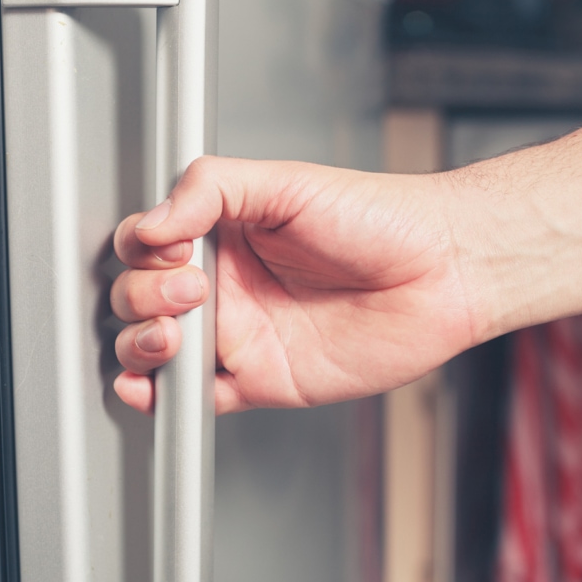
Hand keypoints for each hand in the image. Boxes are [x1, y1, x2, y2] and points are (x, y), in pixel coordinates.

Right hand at [110, 156, 481, 413]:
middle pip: (139, 299)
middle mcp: (225, 285)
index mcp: (223, 233)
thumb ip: (209, 189)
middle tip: (192, 289)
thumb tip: (152, 223)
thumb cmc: (380, 219)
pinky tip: (153, 388)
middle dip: (143, 298)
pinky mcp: (260, 380)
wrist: (441, 272)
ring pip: (155, 352)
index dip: (143, 251)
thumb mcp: (286, 181)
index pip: (147, 246)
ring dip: (141, 346)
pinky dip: (164, 400)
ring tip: (171, 335)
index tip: (170, 246)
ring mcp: (240, 334)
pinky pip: (197, 398)